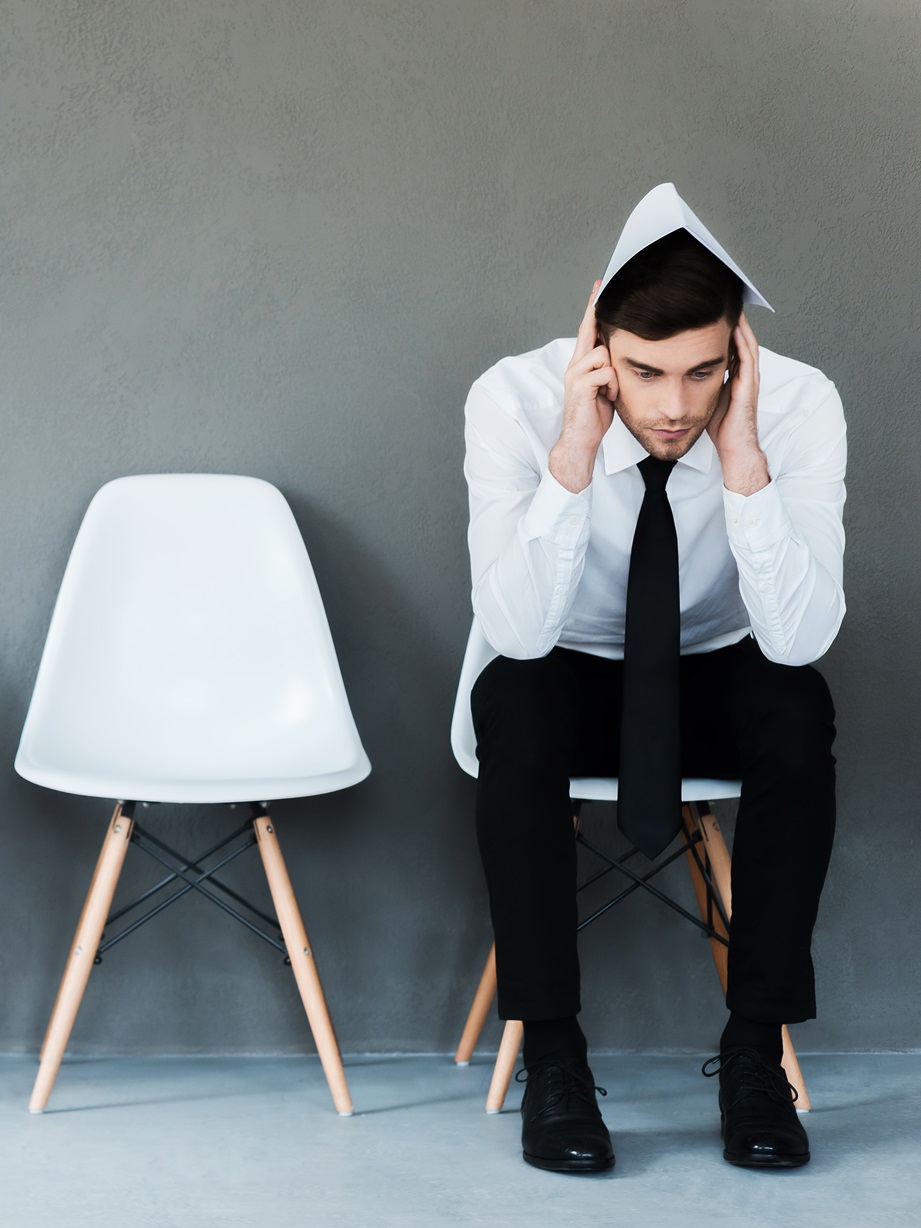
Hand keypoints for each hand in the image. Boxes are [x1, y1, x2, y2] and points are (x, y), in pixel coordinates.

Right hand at [550, 282, 617, 492]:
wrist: (580, 440)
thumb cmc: (594, 415)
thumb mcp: (605, 386)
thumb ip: (608, 368)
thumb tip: (619, 353)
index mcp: (581, 363)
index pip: (587, 329)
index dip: (593, 307)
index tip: (599, 286)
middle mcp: (575, 364)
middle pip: (589, 330)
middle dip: (595, 311)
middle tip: (601, 288)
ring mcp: (575, 374)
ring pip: (603, 353)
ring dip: (613, 372)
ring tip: (611, 390)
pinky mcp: (579, 386)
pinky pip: (604, 371)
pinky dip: (611, 385)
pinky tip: (608, 397)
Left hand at [707, 312, 770, 495]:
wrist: (734, 447)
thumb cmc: (720, 427)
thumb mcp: (706, 397)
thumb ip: (700, 381)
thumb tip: (680, 372)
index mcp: (735, 375)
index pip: (731, 343)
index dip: (723, 327)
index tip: (712, 311)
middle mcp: (744, 373)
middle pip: (741, 337)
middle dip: (733, 319)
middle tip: (724, 299)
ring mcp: (749, 377)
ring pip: (747, 342)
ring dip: (740, 323)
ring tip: (731, 304)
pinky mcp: (749, 384)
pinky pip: (748, 357)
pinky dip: (742, 340)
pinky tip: (735, 326)